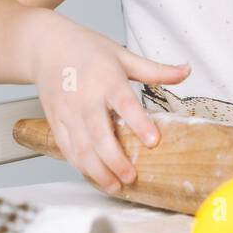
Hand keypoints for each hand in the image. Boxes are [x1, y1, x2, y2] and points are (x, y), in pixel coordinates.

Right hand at [30, 17, 190, 192]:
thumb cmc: (86, 49)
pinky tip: (93, 175)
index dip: (139, 123)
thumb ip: (155, 70)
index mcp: (107, 79)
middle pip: (100, 135)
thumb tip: (186, 71)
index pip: (125, 104)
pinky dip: (79, 165)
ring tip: (114, 186)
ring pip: (81, 148)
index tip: (153, 141)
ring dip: (97, 171)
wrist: (46, 45)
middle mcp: (85, 98)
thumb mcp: (123, 55)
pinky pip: (66, 148)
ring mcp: (67, 111)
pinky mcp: (55, 120)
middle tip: (131, 177)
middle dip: (116, 161)